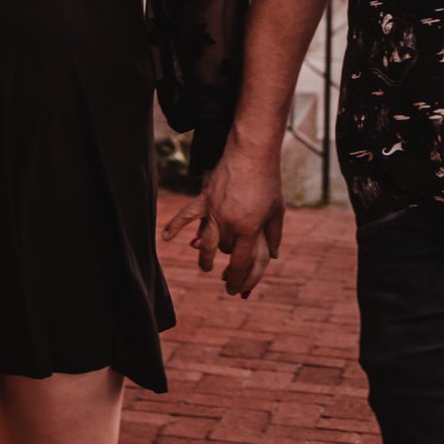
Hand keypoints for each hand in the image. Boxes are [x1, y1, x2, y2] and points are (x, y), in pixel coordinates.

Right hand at [165, 145, 285, 297]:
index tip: (235, 290)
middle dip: (228, 262)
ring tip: (206, 267)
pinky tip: (166, 238)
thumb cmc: (268, 181)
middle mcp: (230, 223)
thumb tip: (273, 256)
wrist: (252, 153)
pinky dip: (175, 226)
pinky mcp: (205, 198)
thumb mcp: (277, 210)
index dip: (238, 279)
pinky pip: (187, 216)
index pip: (241, 262)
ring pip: (206, 242)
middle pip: (225, 250)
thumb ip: (274, 235)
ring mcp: (215, 211)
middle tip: (227, 274)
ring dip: (205, 258)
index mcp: (250, 228)